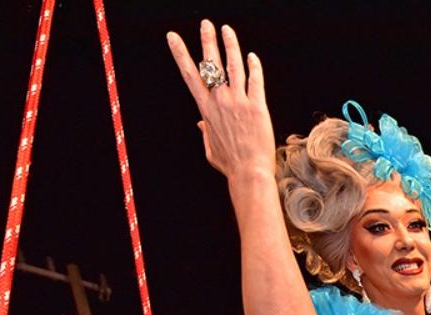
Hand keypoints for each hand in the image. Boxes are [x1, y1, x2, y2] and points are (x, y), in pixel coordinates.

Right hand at [166, 21, 274, 182]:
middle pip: (211, 64)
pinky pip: (255, 80)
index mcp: (206, 109)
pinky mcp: (257, 106)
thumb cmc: (230, 164)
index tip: (173, 37)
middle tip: (206, 24)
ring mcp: (239, 102)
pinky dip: (253, 66)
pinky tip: (252, 57)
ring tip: (228, 30)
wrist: (249, 173)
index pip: (190, 75)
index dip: (180, 53)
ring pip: (234, 66)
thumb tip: (201, 124)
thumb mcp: (211, 148)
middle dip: (208, 40)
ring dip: (231, 45)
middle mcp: (220, 101)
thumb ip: (206, 132)